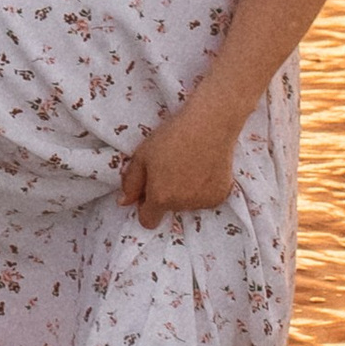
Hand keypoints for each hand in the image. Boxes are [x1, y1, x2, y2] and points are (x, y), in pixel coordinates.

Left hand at [118, 99, 238, 228]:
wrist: (210, 124)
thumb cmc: (172, 136)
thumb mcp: (142, 155)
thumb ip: (131, 183)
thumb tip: (124, 203)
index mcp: (160, 197)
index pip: (148, 221)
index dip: (145, 207)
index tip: (149, 192)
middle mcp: (182, 205)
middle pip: (168, 209)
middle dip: (166, 195)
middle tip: (171, 168)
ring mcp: (203, 202)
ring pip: (187, 204)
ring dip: (185, 192)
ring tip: (188, 165)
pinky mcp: (220, 196)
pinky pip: (205, 199)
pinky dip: (203, 189)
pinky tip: (204, 168)